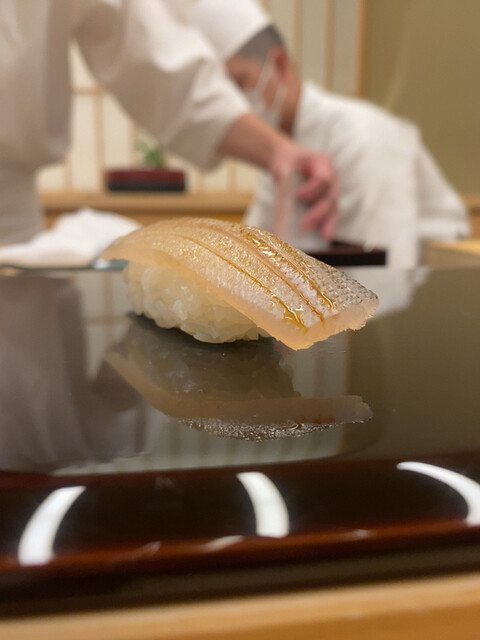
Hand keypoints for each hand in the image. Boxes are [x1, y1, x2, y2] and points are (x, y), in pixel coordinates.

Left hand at [217, 114, 337, 239]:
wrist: (289, 161)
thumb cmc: (286, 161)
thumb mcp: (283, 163)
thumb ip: (283, 175)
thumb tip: (283, 195)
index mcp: (323, 163)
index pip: (323, 179)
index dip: (312, 190)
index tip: (297, 196)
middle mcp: (332, 178)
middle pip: (330, 197)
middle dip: (319, 213)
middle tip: (304, 226)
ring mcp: (331, 191)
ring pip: (334, 208)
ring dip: (328, 223)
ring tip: (324, 237)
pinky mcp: (327, 203)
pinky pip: (330, 216)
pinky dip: (327, 226)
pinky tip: (324, 238)